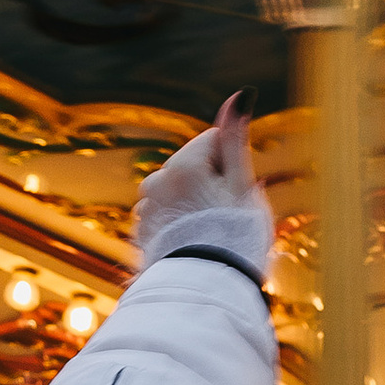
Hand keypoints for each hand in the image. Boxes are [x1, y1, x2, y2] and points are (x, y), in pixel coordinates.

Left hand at [133, 94, 272, 278]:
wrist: (206, 289)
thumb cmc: (233, 235)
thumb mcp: (243, 184)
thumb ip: (236, 139)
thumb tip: (241, 95)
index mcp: (183, 163)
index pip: (213, 141)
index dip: (232, 165)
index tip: (236, 192)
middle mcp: (156, 181)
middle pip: (192, 167)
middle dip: (209, 184)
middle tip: (224, 217)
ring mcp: (146, 209)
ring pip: (177, 193)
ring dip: (192, 205)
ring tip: (208, 235)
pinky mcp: (142, 234)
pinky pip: (165, 217)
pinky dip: (177, 225)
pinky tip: (192, 244)